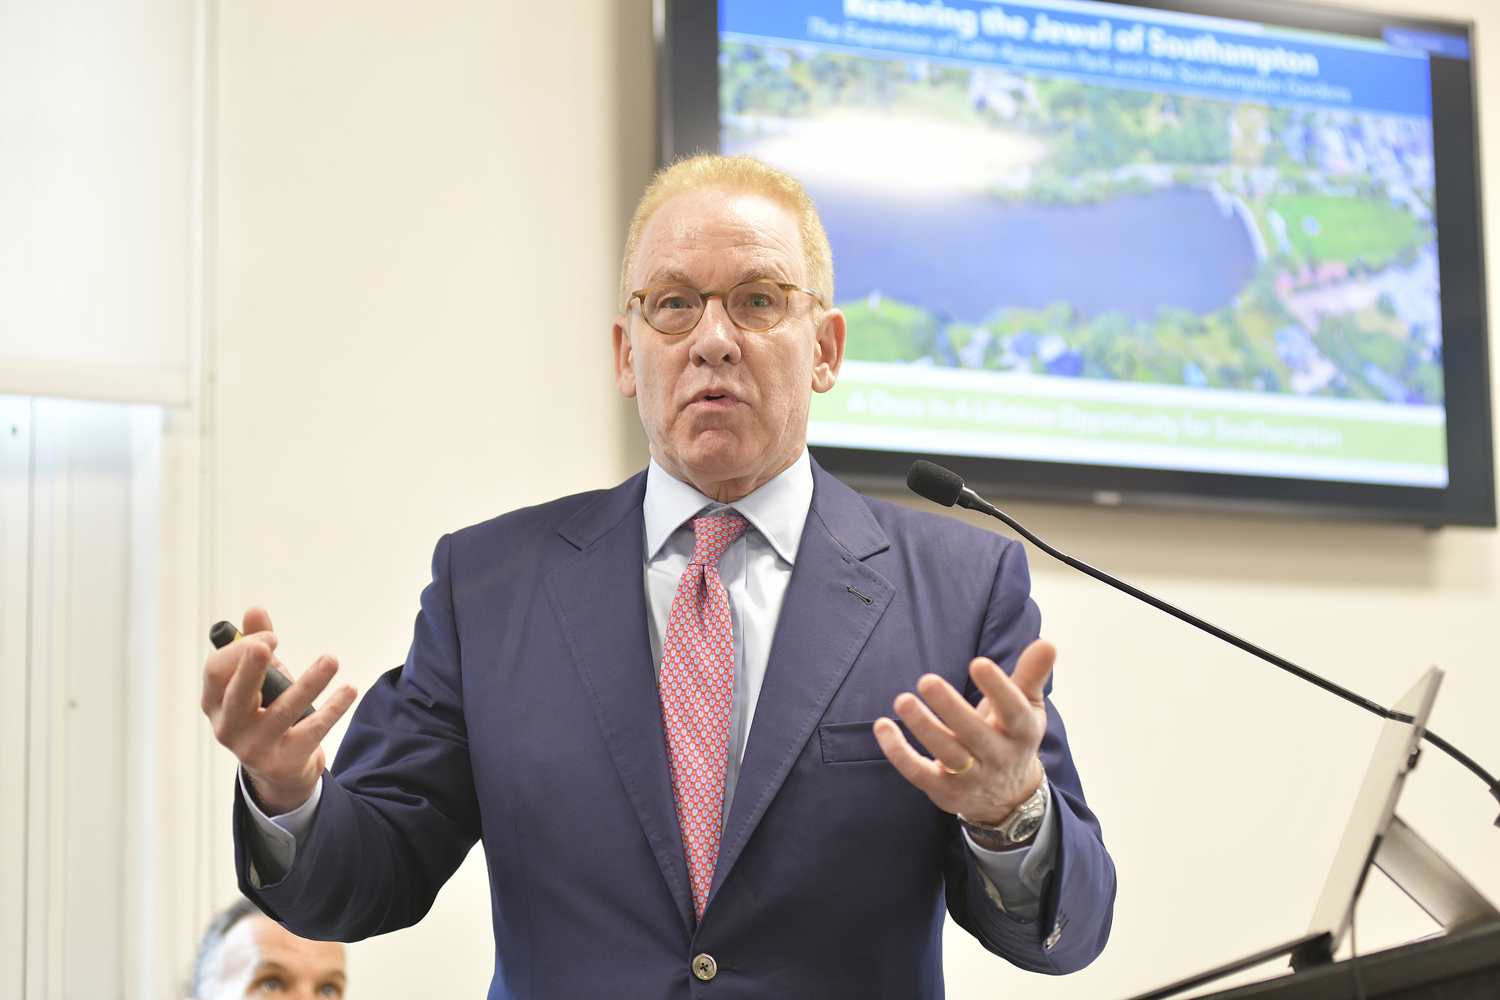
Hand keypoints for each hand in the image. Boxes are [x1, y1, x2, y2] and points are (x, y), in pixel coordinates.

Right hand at [200, 606, 357, 813]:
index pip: (216, 672)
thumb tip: (254, 610)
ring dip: (310, 683)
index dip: (240, 650)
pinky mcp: (283, 762)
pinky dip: (333, 708)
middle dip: (251, 666)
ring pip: (283, 711)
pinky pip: (312, 731)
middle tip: (270, 642)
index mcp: (215, 703)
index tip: (270, 637)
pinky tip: (348, 690)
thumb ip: (257, 645)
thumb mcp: (261, 681)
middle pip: (238, 693)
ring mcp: (254, 748)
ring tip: (331, 660)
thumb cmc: (267, 714)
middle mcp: (228, 727)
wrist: (280, 772)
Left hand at [874, 638, 1054, 825]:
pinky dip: (899, 753)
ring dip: (923, 727)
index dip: (998, 688)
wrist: (1007, 796)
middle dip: (951, 708)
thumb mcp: (1027, 707)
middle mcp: (998, 757)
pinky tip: (883, 727)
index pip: (1013, 710)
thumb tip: (1047, 642)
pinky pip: (919, 772)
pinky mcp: (944, 790)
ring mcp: (971, 777)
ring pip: (946, 753)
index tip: (979, 663)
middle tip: (927, 680)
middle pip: (974, 733)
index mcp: (1021, 731)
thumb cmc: (1011, 736)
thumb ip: (1032, 674)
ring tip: (903, 700)